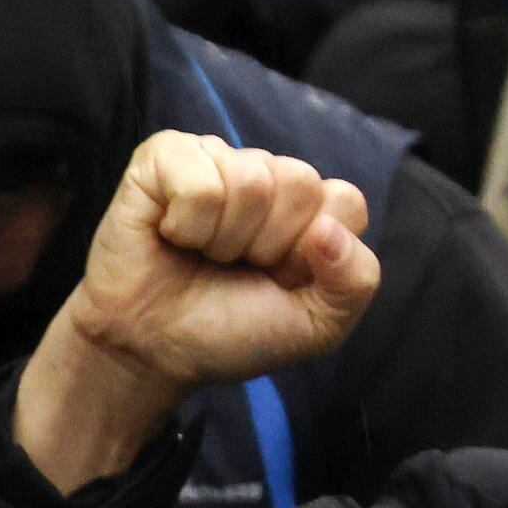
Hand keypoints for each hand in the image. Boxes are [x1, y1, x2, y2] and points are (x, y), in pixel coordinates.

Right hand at [12, 136, 379, 495]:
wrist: (152, 350)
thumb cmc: (231, 331)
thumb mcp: (316, 325)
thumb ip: (355, 282)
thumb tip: (329, 231)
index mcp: (312, 205)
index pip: (345, 201)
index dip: (311, 254)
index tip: (280, 279)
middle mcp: (269, 173)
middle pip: (300, 183)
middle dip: (267, 245)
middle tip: (234, 267)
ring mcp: (217, 159)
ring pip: (251, 182)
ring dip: (224, 239)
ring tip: (203, 254)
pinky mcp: (164, 157)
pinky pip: (200, 181)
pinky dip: (187, 224)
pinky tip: (172, 235)